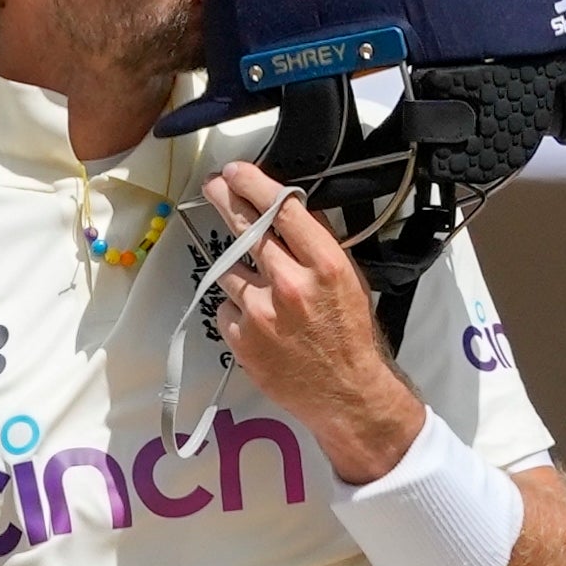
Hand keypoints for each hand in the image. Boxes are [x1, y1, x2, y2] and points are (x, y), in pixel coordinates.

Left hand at [202, 165, 422, 484]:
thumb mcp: (349, 280)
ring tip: (260, 287)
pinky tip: (260, 322)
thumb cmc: (351, 336)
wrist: (346, 394)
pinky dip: (238, 310)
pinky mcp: (241, 340)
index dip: (253, 183)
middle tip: (213, 186)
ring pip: (229, 271)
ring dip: (239, 271)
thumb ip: (318, 246)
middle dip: (224, 199)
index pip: (281, 208)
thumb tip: (288, 211)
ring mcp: (260, 313)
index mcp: (324, 264)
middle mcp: (289, 284)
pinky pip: (226, 309)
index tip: (236, 171)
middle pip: (244, 228)